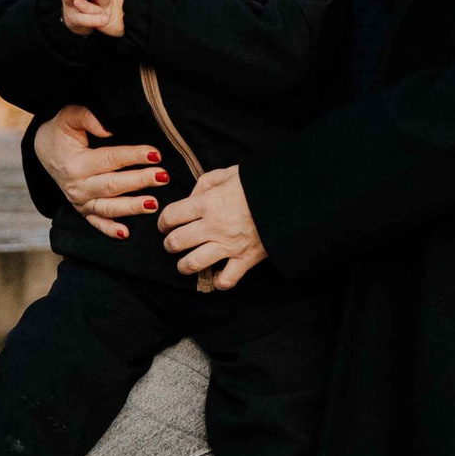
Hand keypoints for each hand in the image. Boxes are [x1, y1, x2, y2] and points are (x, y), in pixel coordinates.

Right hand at [31, 103, 166, 239]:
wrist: (45, 151)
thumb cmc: (62, 131)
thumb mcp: (69, 116)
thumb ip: (87, 118)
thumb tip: (108, 129)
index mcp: (76, 163)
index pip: (110, 159)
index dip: (134, 156)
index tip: (156, 154)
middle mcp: (78, 186)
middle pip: (113, 185)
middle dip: (140, 181)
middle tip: (163, 176)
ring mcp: (80, 201)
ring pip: (109, 207)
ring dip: (132, 207)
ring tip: (154, 204)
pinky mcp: (83, 210)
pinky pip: (96, 223)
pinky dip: (110, 230)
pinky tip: (126, 233)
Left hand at [160, 161, 268, 290]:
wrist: (291, 198)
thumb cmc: (259, 183)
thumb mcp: (230, 173)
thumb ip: (206, 183)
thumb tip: (191, 198)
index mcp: (209, 202)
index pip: (171, 216)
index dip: (163, 221)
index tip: (165, 224)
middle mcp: (214, 225)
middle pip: (176, 241)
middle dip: (169, 244)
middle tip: (172, 243)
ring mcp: (229, 245)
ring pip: (193, 263)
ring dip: (184, 265)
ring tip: (185, 263)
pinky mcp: (246, 259)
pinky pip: (226, 280)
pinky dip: (218, 282)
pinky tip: (216, 276)